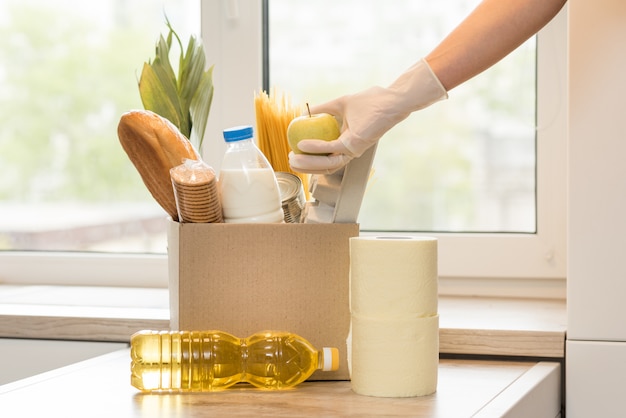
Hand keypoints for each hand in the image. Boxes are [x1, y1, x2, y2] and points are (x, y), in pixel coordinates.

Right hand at [289, 58, 447, 173]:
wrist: (389, 99)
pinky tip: (302, 144)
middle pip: (324, 167)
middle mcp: (350, 151)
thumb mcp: (339, 104)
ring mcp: (352, 150)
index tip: (293, 155)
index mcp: (346, 145)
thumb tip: (303, 113)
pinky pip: (331, 148)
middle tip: (290, 161)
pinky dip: (315, 147)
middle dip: (305, 167)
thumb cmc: (370, 102)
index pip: (325, 159)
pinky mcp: (354, 144)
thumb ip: (322, 110)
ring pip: (326, 163)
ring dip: (307, 163)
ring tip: (293, 157)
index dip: (308, 161)